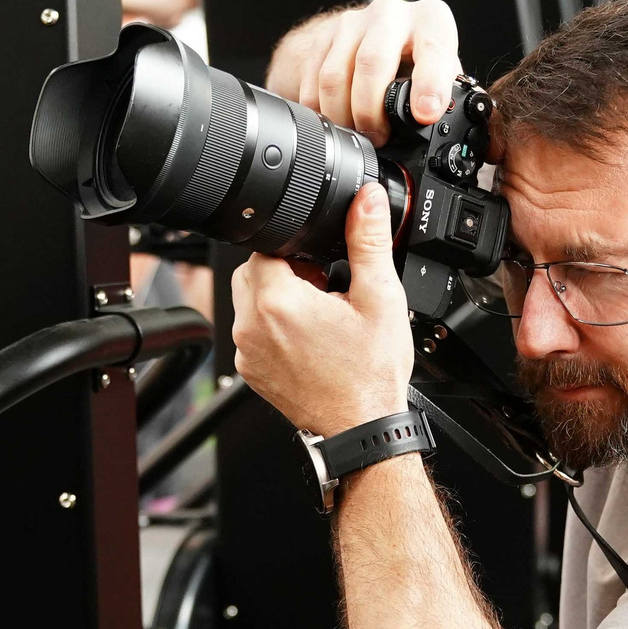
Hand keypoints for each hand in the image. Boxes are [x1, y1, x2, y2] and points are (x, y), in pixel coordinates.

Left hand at [231, 184, 413, 438]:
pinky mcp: (250, 371)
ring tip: (319, 314)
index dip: (297, 248)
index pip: (266, 246)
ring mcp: (247, 352)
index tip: (321, 264)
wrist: (362, 428)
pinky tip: (310, 339)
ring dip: (278, 298)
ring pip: (249, 301)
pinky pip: (251, 332)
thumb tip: (365, 200)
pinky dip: (274, 327)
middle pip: (253, 271)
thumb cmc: (369, 375)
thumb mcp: (380, 297)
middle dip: (286, 270)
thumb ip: (369, 241)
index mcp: (277, 301)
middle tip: (323, 287)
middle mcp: (251, 326)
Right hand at [265, 0, 462, 140]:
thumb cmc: (418, 57)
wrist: (376, 34)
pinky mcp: (324, 36)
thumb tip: (459, 127)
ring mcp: (353, 22)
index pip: (432, 48)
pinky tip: (334, 122)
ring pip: (336, 74)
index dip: (429, 84)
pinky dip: (320, 109)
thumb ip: (449, 93)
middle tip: (378, 137)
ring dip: (343, 114)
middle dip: (371, 110)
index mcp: (431, 21)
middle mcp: (391, 14)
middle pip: (372, 61)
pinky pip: (313, 79)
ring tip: (357, 134)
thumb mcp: (443, 69)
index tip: (426, 114)